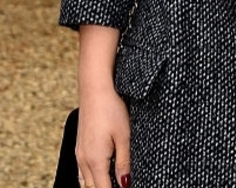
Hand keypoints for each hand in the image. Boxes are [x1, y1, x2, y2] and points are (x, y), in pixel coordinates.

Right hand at [77, 24, 130, 187]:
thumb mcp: (124, 136)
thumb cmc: (111, 109)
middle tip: (123, 185)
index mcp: (95, 161)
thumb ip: (124, 162)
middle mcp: (83, 160)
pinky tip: (103, 172)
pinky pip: (83, 170)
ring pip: (86, 181)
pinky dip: (93, 176)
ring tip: (114, 181)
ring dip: (99, 184)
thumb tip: (125, 184)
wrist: (95, 89)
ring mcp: (79, 153)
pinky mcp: (80, 146)